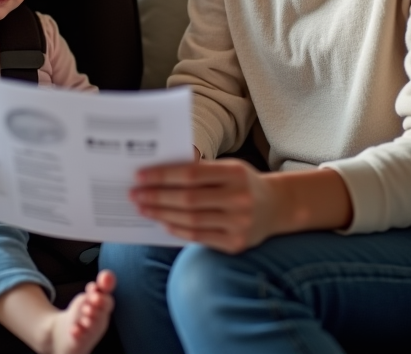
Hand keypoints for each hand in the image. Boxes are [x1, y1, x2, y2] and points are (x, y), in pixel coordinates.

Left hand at [130, 157, 276, 253]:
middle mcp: (239, 199)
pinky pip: (199, 237)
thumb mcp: (229, 167)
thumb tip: (159, 172)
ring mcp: (239, 224)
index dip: (162, 175)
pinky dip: (177, 229)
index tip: (139, 176)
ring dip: (162, 214)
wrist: (276, 207)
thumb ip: (200, 168)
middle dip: (156, 197)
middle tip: (134, 194)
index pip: (191, 174)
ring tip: (143, 208)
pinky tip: (162, 222)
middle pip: (188, 199)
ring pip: (191, 220)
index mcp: (235, 173)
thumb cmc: (243, 182)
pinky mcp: (236, 244)